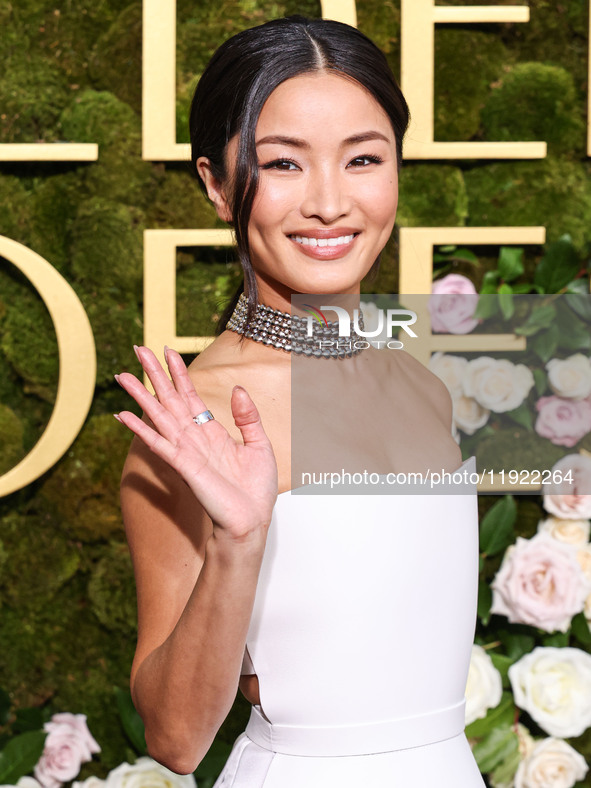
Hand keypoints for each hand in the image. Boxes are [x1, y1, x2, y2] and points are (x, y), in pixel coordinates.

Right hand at [114, 345, 277, 541]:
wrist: (251, 521)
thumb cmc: (255, 490)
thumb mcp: (259, 445)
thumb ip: (247, 417)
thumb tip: (237, 388)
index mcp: (212, 432)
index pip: (191, 395)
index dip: (179, 373)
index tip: (167, 351)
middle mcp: (195, 438)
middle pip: (169, 399)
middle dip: (154, 375)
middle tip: (139, 349)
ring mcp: (187, 451)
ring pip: (159, 416)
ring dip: (140, 396)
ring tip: (122, 375)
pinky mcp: (184, 466)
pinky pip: (159, 444)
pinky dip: (140, 429)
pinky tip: (123, 415)